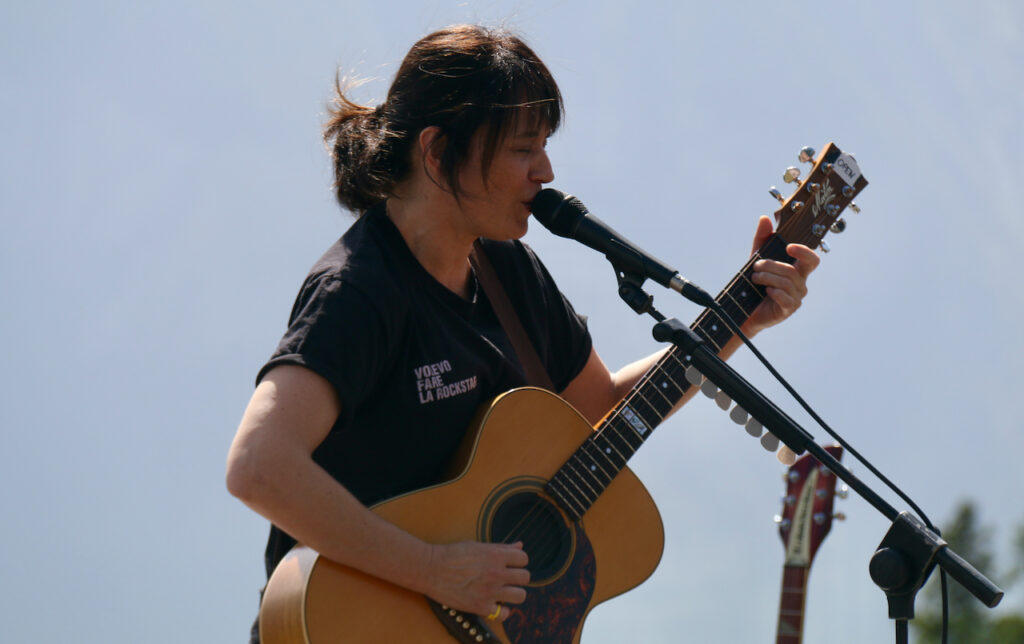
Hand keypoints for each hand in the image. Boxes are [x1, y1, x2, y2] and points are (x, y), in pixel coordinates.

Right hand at [423, 541, 529, 620]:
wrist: (431, 569)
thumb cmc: (452, 554)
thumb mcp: (478, 545)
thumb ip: (501, 547)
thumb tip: (519, 546)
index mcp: (496, 555)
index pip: (523, 559)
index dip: (518, 561)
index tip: (511, 564)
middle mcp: (496, 573)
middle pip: (525, 578)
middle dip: (518, 577)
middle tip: (509, 578)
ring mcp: (490, 591)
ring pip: (520, 596)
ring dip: (514, 593)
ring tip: (505, 591)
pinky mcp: (480, 606)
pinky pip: (503, 614)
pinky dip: (502, 611)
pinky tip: (496, 604)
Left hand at [743, 216, 818, 335]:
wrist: (744, 309)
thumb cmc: (755, 283)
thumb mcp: (756, 258)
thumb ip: (762, 239)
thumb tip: (765, 218)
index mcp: (797, 270)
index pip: (812, 259)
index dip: (804, 252)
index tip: (789, 247)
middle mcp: (800, 284)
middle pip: (792, 270)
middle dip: (771, 265)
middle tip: (756, 266)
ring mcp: (796, 298)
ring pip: (786, 282)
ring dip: (766, 277)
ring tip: (754, 278)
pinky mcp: (788, 309)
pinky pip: (784, 296)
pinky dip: (772, 291)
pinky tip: (765, 290)